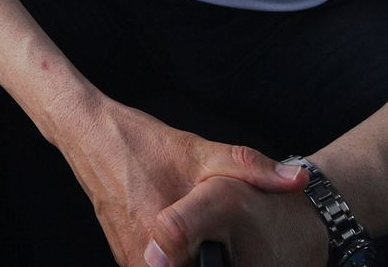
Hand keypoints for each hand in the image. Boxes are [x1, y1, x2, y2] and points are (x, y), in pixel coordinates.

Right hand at [52, 97, 306, 265]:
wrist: (88, 134)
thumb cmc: (141, 144)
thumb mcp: (200, 152)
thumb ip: (252, 169)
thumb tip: (299, 180)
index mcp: (166, 240)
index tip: (242, 261)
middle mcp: (143, 257)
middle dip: (211, 266)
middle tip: (229, 253)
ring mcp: (129, 258)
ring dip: (192, 265)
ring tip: (212, 251)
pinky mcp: (123, 253)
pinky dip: (174, 262)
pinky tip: (190, 245)